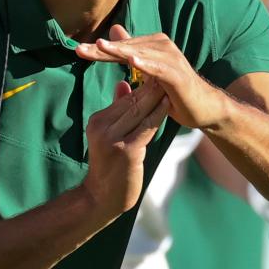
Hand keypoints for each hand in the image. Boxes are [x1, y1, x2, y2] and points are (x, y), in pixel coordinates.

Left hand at [76, 24, 225, 128]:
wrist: (202, 108)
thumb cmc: (173, 91)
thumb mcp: (148, 72)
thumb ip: (131, 53)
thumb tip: (113, 31)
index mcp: (151, 47)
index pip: (120, 48)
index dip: (99, 50)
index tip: (76, 50)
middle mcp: (161, 47)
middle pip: (126, 48)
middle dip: (102, 49)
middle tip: (79, 49)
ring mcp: (171, 59)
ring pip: (140, 53)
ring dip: (120, 51)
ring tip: (101, 47)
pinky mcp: (177, 74)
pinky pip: (159, 68)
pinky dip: (146, 64)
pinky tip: (132, 61)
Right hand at [83, 79, 168, 220]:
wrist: (102, 198)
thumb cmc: (110, 167)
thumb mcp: (109, 135)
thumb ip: (117, 110)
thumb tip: (123, 83)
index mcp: (97, 121)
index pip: (123, 98)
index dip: (142, 84)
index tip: (157, 70)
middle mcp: (102, 128)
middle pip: (131, 102)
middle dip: (151, 86)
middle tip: (167, 69)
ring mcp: (113, 139)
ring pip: (139, 112)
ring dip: (157, 96)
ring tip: (170, 82)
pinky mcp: (126, 151)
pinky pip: (146, 127)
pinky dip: (159, 113)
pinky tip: (169, 104)